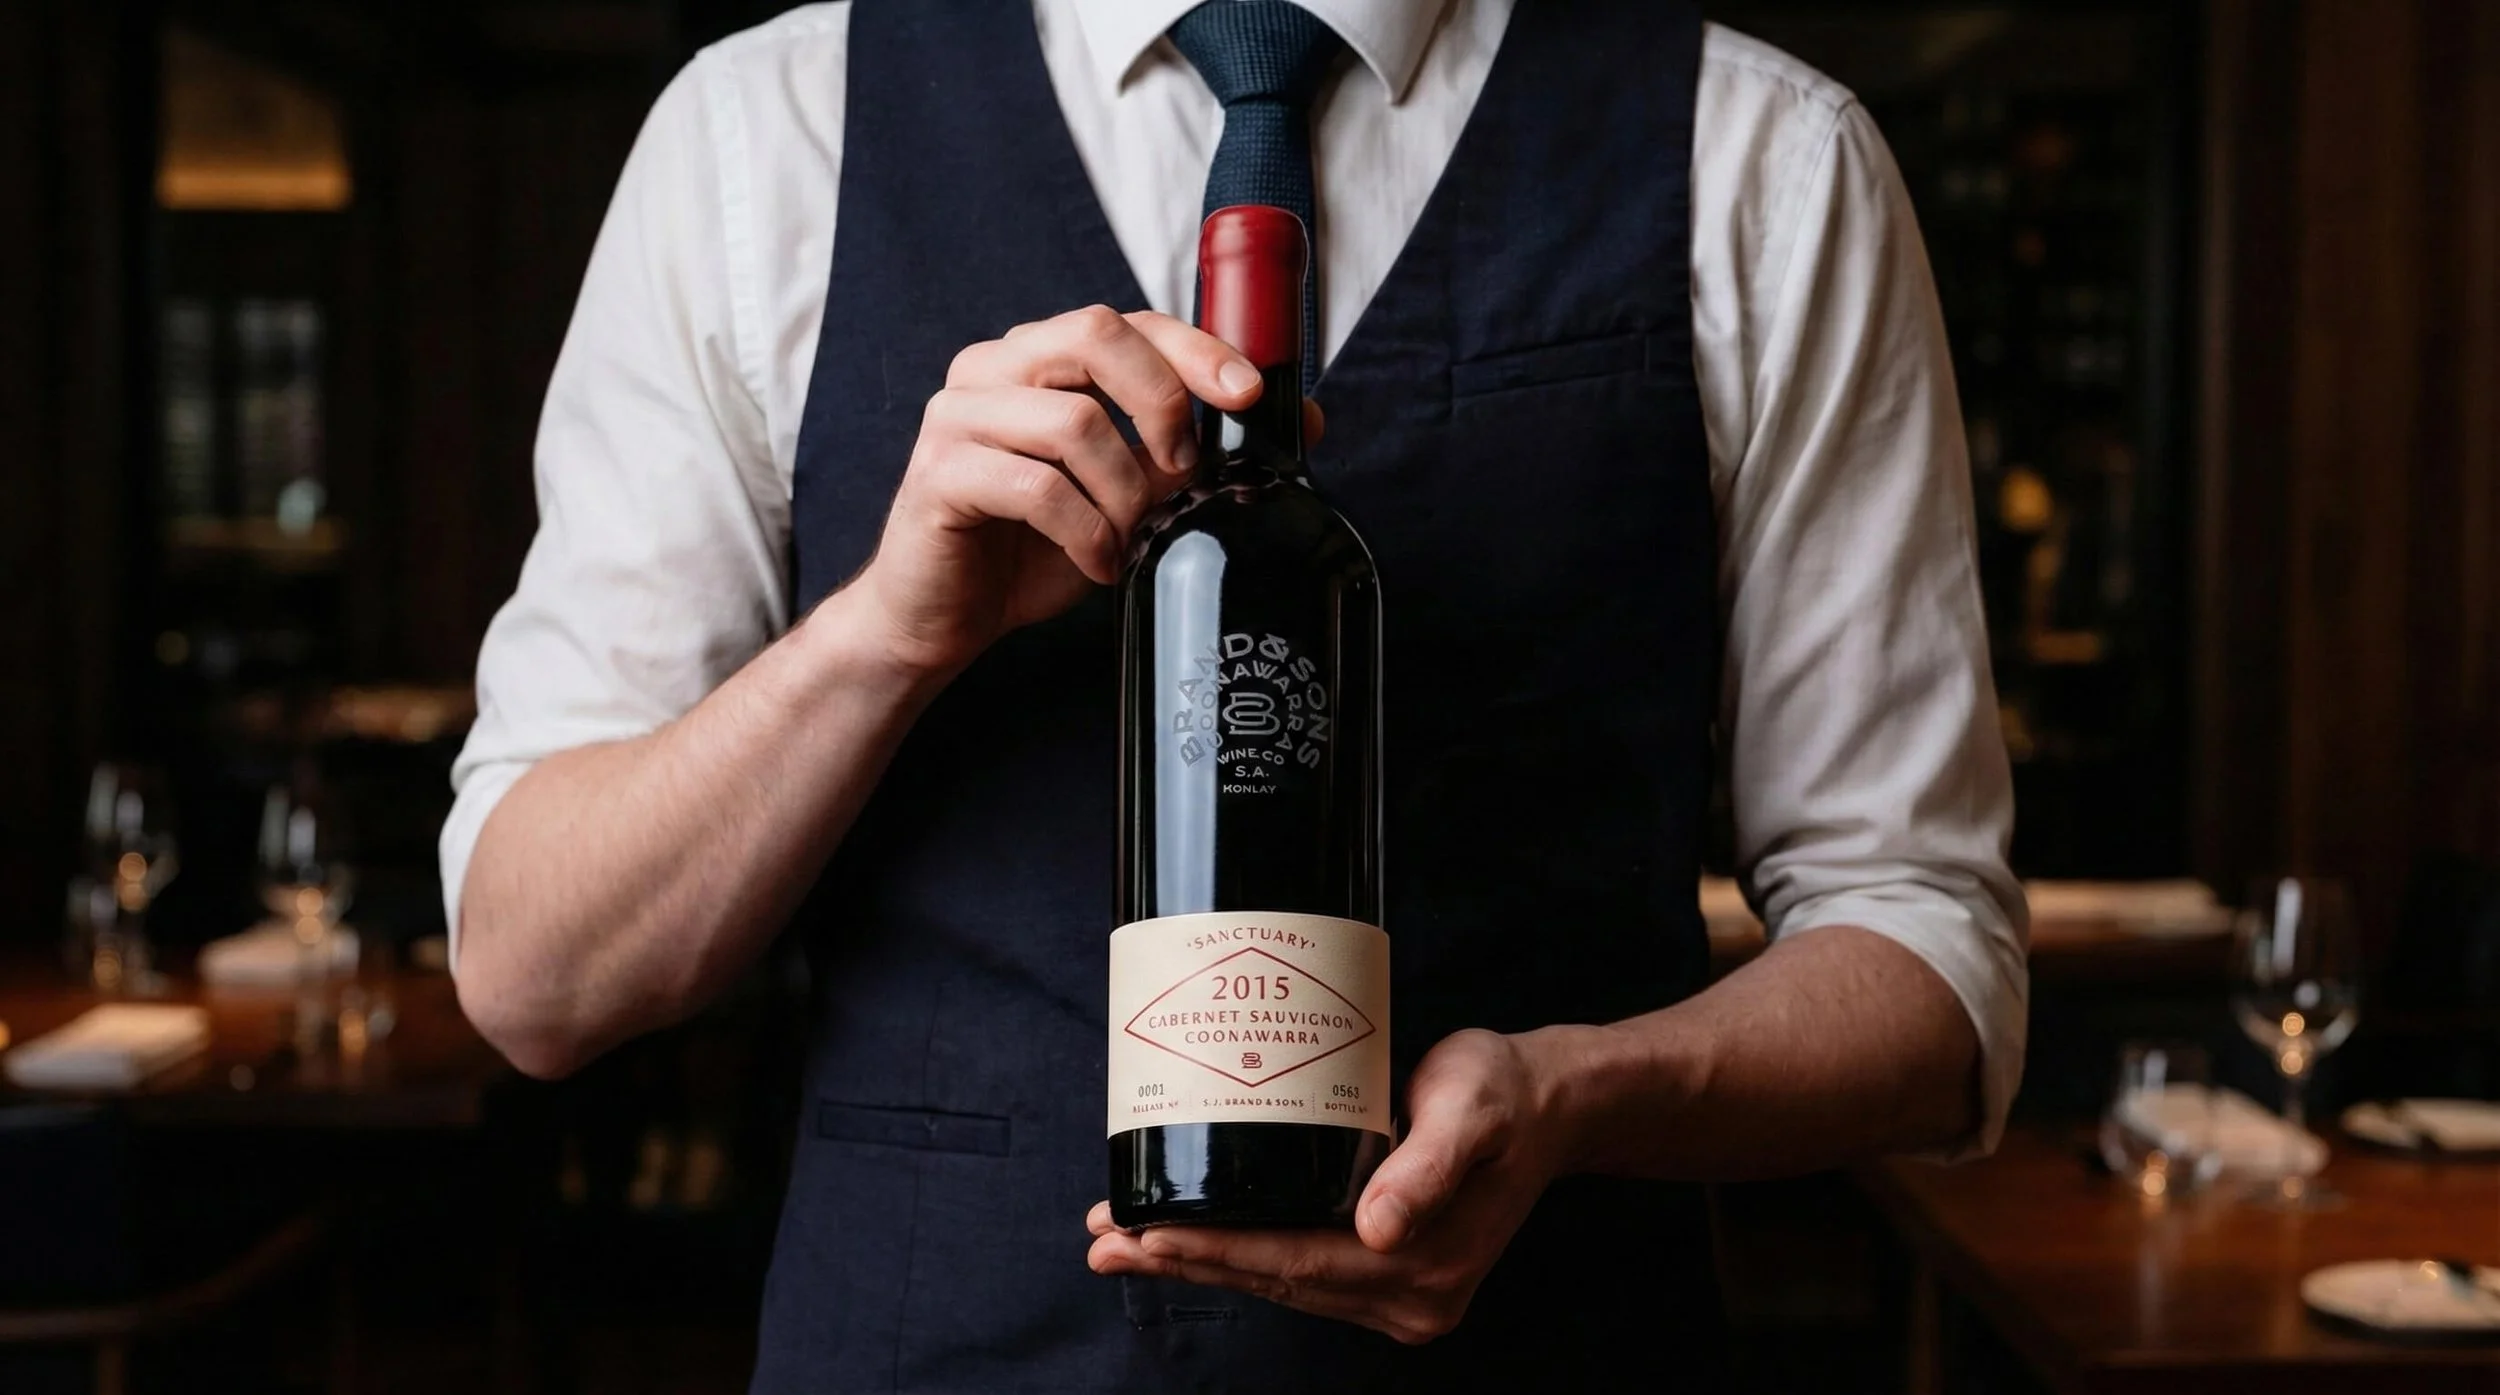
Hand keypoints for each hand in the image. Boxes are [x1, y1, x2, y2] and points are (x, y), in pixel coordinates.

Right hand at [852, 305, 1260, 677]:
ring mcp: (958, 416)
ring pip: (1074, 419)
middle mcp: (993, 368)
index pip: (1127, 321)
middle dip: (1163, 400)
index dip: (1195, 348)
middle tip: (1184, 469)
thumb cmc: (1032, 549)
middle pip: (1096, 335)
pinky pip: (1035, 487)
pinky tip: (1095, 563)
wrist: (943, 617)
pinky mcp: (938, 473)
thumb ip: (1191, 454)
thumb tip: (1302, 419)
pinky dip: (1084, 532)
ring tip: (1129, 537)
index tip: (1247, 395)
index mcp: (1038, 358)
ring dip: (1124, 491)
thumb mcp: (1129, 495)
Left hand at [1087, 1028, 1575, 1344]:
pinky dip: (1243, 1258)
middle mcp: (1411, 1298)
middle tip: (1102, 1238)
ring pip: (1281, 1283)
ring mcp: (1402, 1299)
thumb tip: (1377, 1229)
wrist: (1550, 1106)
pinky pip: (1301, 1274)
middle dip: (1184, 1260)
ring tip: (1123, 1242)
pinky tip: (1191, 1240)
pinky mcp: (1392, 1280)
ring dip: (1203, 1264)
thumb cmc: (1504, 1091)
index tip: (1145, 1232)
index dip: (1215, 1250)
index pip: (1296, 1262)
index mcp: (1424, 1264)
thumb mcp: (1471, 1109)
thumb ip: (1428, 1167)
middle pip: (1276, 1280)